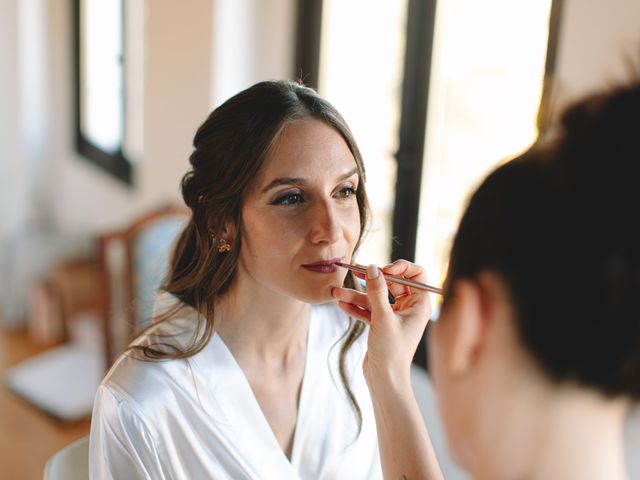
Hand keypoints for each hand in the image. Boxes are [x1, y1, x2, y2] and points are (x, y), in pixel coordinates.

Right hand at [332, 260, 431, 387]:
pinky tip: (341, 304)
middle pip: (392, 283)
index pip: (416, 274)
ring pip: (375, 297)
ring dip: (357, 294)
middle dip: (372, 278)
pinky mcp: (380, 325)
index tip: (383, 269)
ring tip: (337, 292)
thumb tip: (372, 267)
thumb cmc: (392, 352)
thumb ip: (377, 291)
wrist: (384, 380)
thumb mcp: (383, 318)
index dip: (401, 268)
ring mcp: (394, 316)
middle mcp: (409, 308)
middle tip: (355, 271)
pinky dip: (356, 306)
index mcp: (419, 305)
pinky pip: (368, 310)